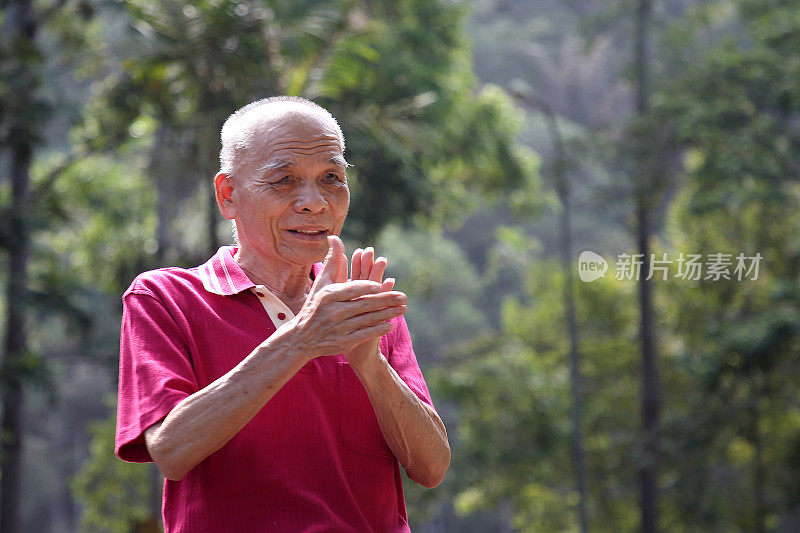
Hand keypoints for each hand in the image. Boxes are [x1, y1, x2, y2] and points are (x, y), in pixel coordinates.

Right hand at [285, 236, 405, 360]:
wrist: (302, 338)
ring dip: (387, 314)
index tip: (382, 284)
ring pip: (367, 319)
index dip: (367, 286)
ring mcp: (338, 328)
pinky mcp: (343, 342)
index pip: (352, 289)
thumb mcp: (321, 283)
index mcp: (329, 295)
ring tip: (403, 309)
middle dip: (386, 300)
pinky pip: (363, 334)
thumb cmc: (315, 305)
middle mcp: (333, 312)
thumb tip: (334, 237)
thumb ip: (332, 261)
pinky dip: (377, 330)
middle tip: (403, 296)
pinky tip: (390, 325)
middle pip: (364, 304)